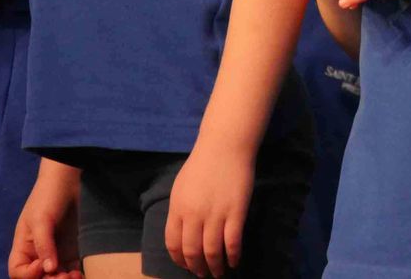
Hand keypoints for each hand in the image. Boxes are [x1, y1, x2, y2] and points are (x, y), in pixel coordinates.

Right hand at [8, 160, 82, 278]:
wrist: (68, 180)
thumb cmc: (48, 196)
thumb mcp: (41, 220)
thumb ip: (44, 245)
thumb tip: (48, 269)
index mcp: (23, 248)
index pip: (19, 272)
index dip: (29, 275)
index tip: (43, 266)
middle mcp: (37, 253)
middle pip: (38, 277)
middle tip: (63, 277)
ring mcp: (55, 252)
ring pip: (55, 276)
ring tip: (74, 277)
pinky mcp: (71, 249)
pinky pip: (71, 268)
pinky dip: (75, 274)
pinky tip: (81, 274)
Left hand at [165, 141, 253, 277]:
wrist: (225, 145)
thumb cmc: (203, 163)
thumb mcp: (181, 187)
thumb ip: (180, 210)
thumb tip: (183, 232)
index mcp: (178, 209)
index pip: (173, 244)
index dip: (180, 260)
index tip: (187, 266)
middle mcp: (194, 215)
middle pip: (192, 251)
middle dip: (197, 268)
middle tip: (204, 274)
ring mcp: (216, 214)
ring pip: (212, 251)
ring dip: (215, 266)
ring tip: (219, 273)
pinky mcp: (236, 211)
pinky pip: (233, 241)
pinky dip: (233, 255)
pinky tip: (235, 261)